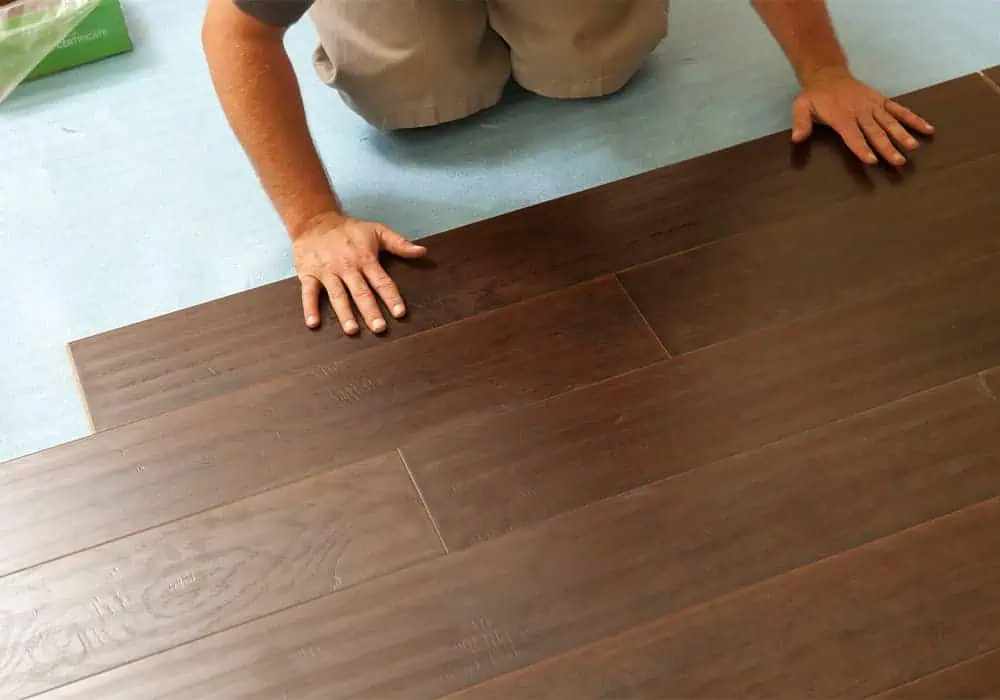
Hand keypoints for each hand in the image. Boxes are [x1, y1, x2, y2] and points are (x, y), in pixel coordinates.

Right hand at [292, 211, 426, 334]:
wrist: (314, 221)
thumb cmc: (349, 230)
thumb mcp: (377, 230)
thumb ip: (399, 243)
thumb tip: (422, 251)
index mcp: (365, 259)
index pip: (381, 281)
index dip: (391, 297)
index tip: (400, 313)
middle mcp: (347, 267)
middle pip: (360, 292)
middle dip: (370, 310)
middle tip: (379, 328)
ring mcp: (327, 271)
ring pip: (337, 295)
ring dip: (344, 313)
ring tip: (352, 330)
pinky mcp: (308, 274)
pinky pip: (308, 292)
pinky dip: (310, 308)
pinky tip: (313, 323)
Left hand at [791, 68, 934, 165]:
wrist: (828, 75)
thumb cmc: (814, 96)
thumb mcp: (801, 107)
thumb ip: (800, 123)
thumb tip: (796, 138)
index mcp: (841, 117)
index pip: (853, 136)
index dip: (861, 148)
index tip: (872, 160)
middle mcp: (860, 112)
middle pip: (875, 132)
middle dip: (887, 147)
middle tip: (898, 161)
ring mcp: (873, 106)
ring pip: (890, 122)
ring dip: (902, 135)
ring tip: (913, 147)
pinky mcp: (882, 102)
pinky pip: (900, 111)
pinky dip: (913, 119)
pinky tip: (927, 129)